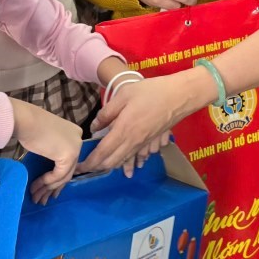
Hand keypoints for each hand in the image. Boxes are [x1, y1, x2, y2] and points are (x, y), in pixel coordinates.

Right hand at [10, 100, 82, 204]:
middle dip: (54, 186)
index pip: (69, 160)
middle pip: (68, 169)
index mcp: (75, 133)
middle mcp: (78, 140)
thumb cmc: (30, 126)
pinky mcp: (69, 156)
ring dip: (48, 188)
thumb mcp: (47, 140)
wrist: (26, 121)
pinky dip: (46, 183)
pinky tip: (35, 188)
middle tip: (43, 198)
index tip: (50, 189)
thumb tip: (52, 173)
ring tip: (36, 198)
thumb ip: (54, 151)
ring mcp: (76, 147)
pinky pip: (58, 175)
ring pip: (64, 175)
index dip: (59, 177)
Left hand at [77, 75, 196, 173]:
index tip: (78, 167)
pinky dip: (126, 162)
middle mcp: (133, 142)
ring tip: (100, 166)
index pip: (102, 153)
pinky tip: (125, 163)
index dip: (89, 162)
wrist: (179, 96)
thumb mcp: (125, 95)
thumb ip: (107, 112)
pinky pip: (135, 157)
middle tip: (85, 167)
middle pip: (112, 162)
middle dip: (97, 167)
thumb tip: (94, 127)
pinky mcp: (151, 142)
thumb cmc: (151, 92)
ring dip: (110, 166)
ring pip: (124, 161)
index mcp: (124, 130)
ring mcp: (144, 144)